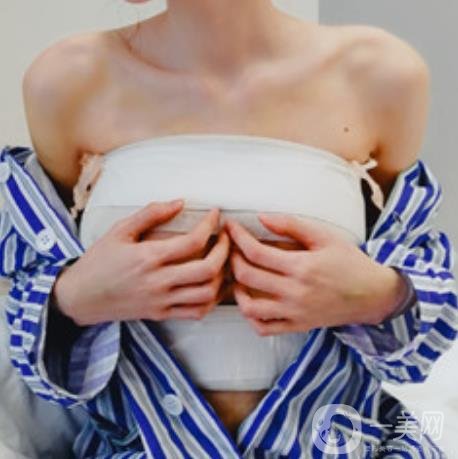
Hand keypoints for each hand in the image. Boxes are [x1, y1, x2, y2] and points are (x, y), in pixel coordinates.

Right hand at [52, 201, 229, 325]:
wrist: (80, 298)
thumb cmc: (99, 261)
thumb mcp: (119, 231)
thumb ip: (150, 214)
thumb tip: (180, 202)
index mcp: (148, 256)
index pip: (192, 241)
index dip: (210, 225)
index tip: (216, 215)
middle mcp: (159, 281)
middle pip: (208, 269)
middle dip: (225, 250)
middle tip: (226, 237)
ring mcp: (162, 301)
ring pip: (207, 294)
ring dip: (222, 276)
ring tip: (223, 261)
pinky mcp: (162, 314)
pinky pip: (196, 312)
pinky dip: (211, 300)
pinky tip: (212, 285)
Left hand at [224, 213, 407, 335]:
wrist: (372, 294)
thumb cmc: (349, 262)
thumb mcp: (324, 236)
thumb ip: (292, 225)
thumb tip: (261, 217)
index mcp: (302, 266)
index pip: (256, 252)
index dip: (238, 238)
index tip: (231, 228)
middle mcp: (295, 292)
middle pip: (247, 276)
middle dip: (232, 258)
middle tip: (232, 248)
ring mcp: (295, 312)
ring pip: (249, 307)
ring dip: (236, 289)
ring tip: (238, 275)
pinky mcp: (297, 326)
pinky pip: (264, 328)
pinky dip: (250, 316)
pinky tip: (250, 300)